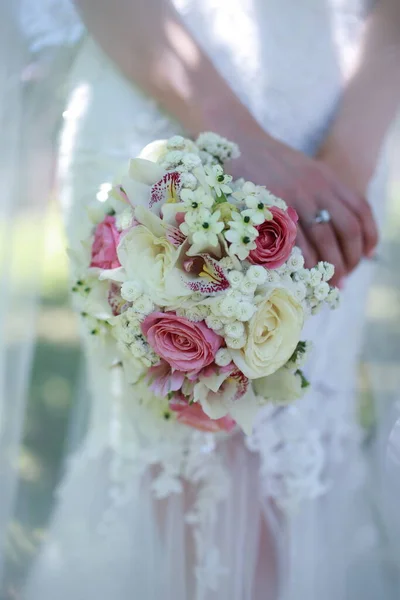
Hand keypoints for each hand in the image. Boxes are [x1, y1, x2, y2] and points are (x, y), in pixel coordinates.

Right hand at [226, 133, 377, 285]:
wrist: (241, 142)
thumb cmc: (270, 161)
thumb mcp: (306, 169)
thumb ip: (323, 190)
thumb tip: (333, 222)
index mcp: (329, 178)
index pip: (361, 211)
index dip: (369, 236)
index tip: (367, 255)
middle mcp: (319, 188)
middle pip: (347, 230)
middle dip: (350, 260)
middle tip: (344, 279)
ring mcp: (297, 198)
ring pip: (325, 240)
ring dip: (330, 266)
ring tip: (329, 284)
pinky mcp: (275, 208)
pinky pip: (297, 241)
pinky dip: (305, 261)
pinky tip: (306, 273)